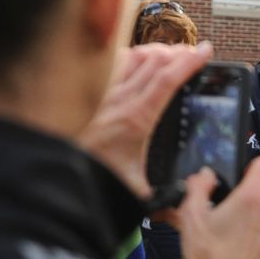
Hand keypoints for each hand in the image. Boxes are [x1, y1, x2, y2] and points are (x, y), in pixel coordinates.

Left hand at [78, 42, 211, 197]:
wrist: (54, 163)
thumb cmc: (91, 172)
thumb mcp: (133, 190)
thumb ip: (160, 199)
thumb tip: (181, 207)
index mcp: (137, 118)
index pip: (167, 80)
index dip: (190, 63)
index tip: (206, 52)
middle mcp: (121, 98)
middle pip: (155, 60)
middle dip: (180, 53)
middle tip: (195, 53)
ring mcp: (105, 90)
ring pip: (135, 55)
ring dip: (157, 51)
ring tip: (173, 54)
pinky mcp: (92, 90)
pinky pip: (114, 61)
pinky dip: (133, 55)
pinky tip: (140, 59)